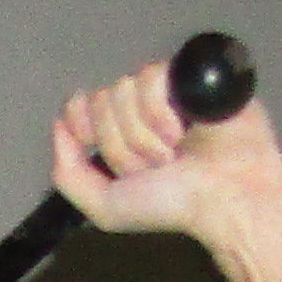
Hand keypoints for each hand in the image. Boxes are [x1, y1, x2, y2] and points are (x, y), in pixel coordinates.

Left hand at [49, 54, 279, 245]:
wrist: (224, 194)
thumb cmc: (174, 205)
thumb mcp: (105, 205)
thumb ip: (67, 173)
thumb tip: (57, 125)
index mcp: (121, 133)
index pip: (82, 106)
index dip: (82, 121)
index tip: (94, 144)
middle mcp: (140, 110)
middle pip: (101, 102)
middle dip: (122, 145)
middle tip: (154, 166)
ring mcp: (166, 91)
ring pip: (123, 90)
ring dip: (143, 134)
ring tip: (173, 152)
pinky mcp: (187, 75)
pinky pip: (152, 77)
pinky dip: (161, 113)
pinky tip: (184, 131)